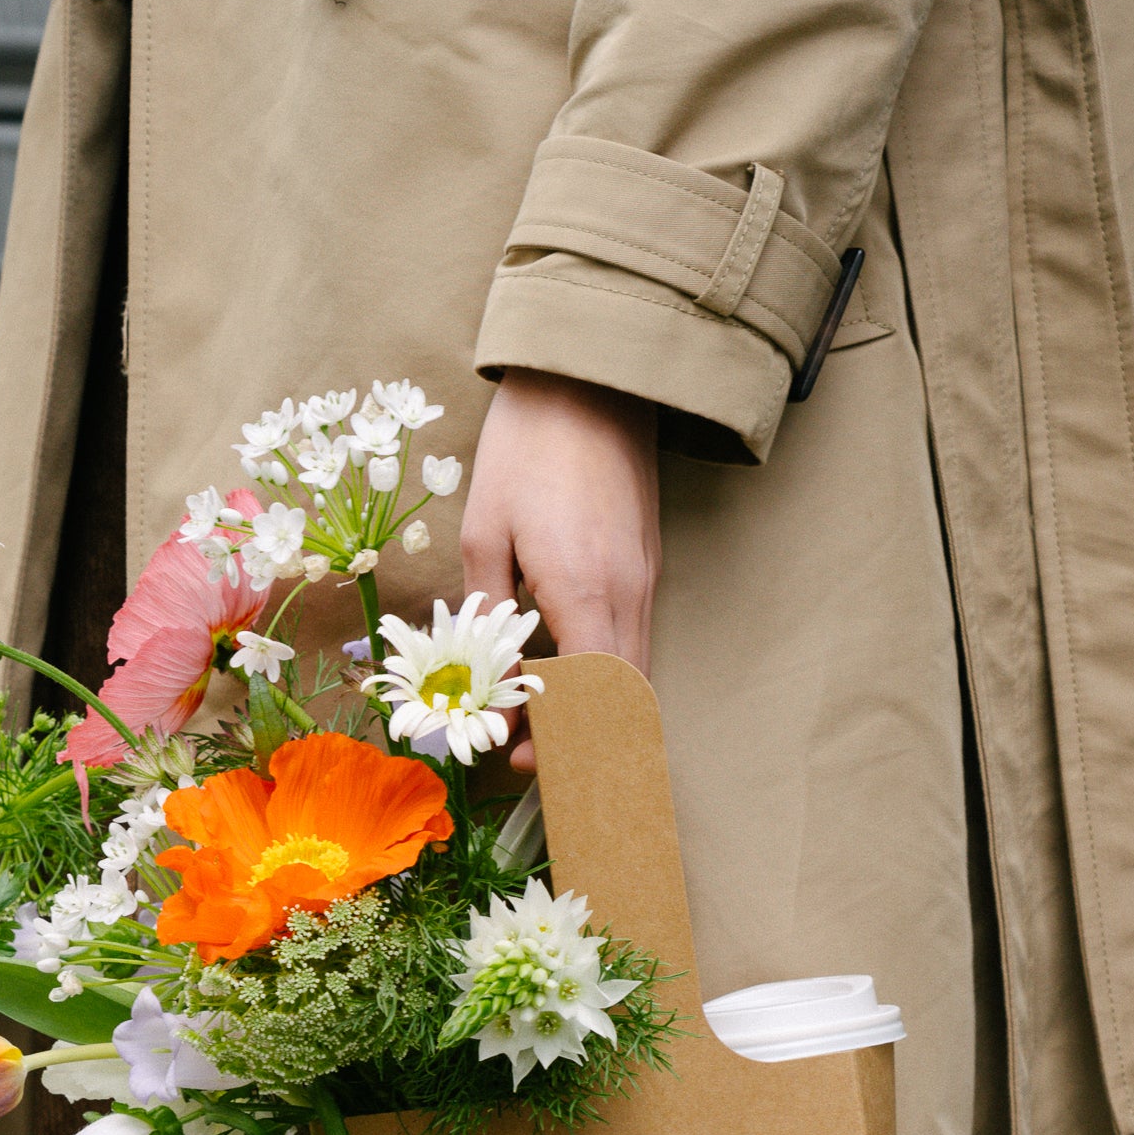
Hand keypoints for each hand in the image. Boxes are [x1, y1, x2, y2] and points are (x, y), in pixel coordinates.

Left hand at [461, 370, 660, 769]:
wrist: (592, 373)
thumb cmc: (529, 444)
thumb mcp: (486, 531)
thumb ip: (489, 614)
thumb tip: (488, 676)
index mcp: (584, 592)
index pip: (588, 702)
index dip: (559, 744)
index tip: (519, 761)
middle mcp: (628, 595)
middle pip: (620, 703)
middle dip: (579, 743)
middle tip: (528, 758)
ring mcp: (646, 580)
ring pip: (633, 675)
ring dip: (593, 712)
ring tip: (540, 723)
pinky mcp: (647, 564)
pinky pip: (633, 641)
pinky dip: (604, 675)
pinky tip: (564, 674)